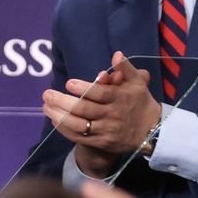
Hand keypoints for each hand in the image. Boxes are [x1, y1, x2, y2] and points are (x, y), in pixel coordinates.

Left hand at [41, 51, 161, 176]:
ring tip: (46, 106)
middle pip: (84, 109)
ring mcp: (106, 131)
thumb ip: (126, 68)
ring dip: (60, 116)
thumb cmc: (140, 102)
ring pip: (79, 125)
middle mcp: (112, 115)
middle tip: (47, 94)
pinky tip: (54, 120)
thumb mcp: (137, 83)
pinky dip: (65, 130)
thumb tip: (117, 54)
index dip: (84, 89)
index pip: (100, 94)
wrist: (152, 131)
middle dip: (63, 102)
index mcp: (120, 98)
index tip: (68, 83)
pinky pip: (80, 137)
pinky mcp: (102, 143)